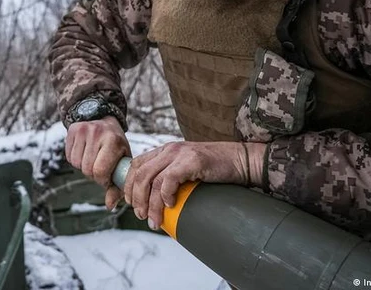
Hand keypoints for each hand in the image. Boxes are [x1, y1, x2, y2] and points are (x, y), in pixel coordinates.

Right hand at [65, 116, 130, 209]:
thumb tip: (109, 206)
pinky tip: (85, 152)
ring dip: (84, 167)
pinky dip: (76, 160)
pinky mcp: (72, 130)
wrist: (103, 119)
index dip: (102, 180)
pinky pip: (69, 157)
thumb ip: (118, 185)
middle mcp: (97, 133)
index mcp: (113, 141)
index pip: (100, 171)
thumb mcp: (122, 161)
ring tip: (93, 158)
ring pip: (76, 164)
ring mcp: (83, 130)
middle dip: (93, 174)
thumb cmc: (116, 145)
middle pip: (87, 169)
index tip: (107, 178)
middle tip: (100, 167)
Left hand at [122, 141, 265, 229]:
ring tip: (153, 219)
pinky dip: (165, 194)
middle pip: (140, 174)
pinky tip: (169, 205)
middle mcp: (169, 150)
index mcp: (165, 151)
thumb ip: (173, 179)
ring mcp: (180, 154)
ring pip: (152, 180)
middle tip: (140, 215)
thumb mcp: (188, 171)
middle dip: (136, 198)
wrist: (242, 160)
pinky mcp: (192, 161)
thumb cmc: (217, 170)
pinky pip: (169, 179)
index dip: (128, 185)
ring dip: (150, 204)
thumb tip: (159, 205)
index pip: (137, 165)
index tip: (129, 203)